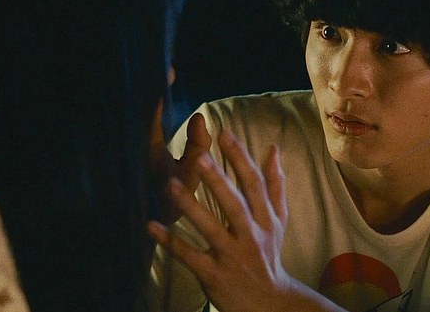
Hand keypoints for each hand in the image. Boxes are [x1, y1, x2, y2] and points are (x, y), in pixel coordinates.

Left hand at [148, 130, 294, 311]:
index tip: (225, 133)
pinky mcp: (214, 275)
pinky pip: (190, 256)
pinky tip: (151, 226)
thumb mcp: (278, 220)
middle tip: (199, 156)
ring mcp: (232, 256)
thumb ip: (275, 184)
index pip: (254, 184)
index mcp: (266, 219)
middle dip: (218, 180)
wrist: (269, 304)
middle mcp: (251, 235)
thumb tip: (273, 149)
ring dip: (190, 207)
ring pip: (211, 229)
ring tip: (170, 185)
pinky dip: (170, 242)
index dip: (240, 159)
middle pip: (235, 204)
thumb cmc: (269, 254)